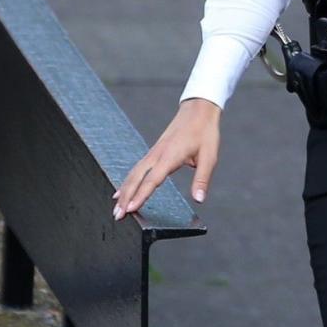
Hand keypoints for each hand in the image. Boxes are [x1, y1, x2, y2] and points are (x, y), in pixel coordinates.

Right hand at [112, 97, 221, 220]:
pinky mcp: (154, 152)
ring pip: (134, 173)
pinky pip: (137, 168)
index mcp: (170, 156)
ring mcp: (154, 152)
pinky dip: (128, 181)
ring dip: (124, 191)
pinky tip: (122, 190)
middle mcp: (157, 154)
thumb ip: (202, 179)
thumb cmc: (205, 132)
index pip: (152, 180)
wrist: (198, 110)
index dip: (141, 195)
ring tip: (117, 208)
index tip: (131, 209)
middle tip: (118, 215)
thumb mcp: (209, 157)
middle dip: (126, 197)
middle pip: (136, 178)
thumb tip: (199, 199)